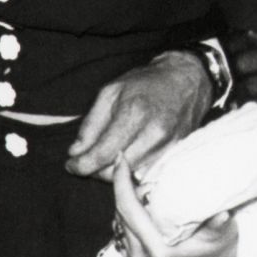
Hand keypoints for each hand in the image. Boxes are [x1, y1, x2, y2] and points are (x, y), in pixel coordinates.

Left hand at [66, 52, 208, 178]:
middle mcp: (153, 134)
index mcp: (134, 114)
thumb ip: (91, 124)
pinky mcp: (175, 155)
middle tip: (84, 159)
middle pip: (116, 171)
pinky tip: (122, 158)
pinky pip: (145, 173)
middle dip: (94, 170)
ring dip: (111, 172)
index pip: (103, 154)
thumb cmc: (145, 83)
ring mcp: (167, 147)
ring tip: (103, 157)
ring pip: (130, 176)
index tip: (70, 165)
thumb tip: (76, 152)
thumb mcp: (110, 93)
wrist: (187, 81)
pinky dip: (129, 170)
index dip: (82, 165)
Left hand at [111, 156, 236, 256]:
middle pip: (120, 212)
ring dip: (127, 200)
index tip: (121, 158)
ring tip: (146, 189)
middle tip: (137, 171)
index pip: (128, 208)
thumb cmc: (220, 244)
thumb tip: (223, 215)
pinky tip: (139, 202)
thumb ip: (218, 224)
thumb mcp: (222, 233)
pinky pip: (121, 230)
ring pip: (119, 220)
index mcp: (158, 250)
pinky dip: (128, 213)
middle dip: (125, 187)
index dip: (121, 181)